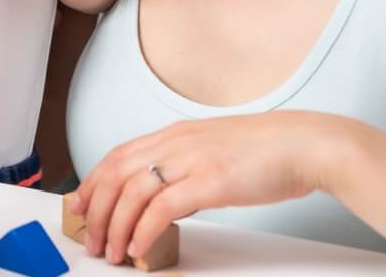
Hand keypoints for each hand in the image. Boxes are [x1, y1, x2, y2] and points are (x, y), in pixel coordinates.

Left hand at [72, 112, 353, 264]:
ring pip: (133, 192)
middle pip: (117, 173)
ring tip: (111, 251)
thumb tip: (165, 196)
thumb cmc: (267, 152)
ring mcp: (192, 160)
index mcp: (175, 133)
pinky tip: (137, 247)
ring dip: (115, 225)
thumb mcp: (214, 150)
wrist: (305, 145)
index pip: (118, 155)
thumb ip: (185, 166)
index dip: (93, 181)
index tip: (80, 204)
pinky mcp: (210, 182)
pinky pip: (163, 208)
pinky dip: (143, 230)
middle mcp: (177, 142)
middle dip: (96, 208)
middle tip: (90, 237)